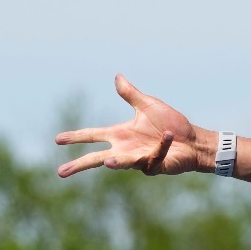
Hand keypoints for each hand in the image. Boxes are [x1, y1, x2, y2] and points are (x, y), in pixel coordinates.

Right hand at [55, 75, 209, 177]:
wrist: (193, 140)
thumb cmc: (171, 124)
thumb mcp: (148, 106)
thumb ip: (131, 95)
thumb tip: (117, 77)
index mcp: (120, 135)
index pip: (92, 136)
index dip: (76, 138)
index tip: (58, 140)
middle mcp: (125, 150)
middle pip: (97, 159)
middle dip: (80, 165)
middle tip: (61, 172)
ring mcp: (139, 160)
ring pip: (124, 163)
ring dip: (117, 162)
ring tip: (107, 162)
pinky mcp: (155, 166)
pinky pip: (154, 156)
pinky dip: (161, 146)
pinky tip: (168, 136)